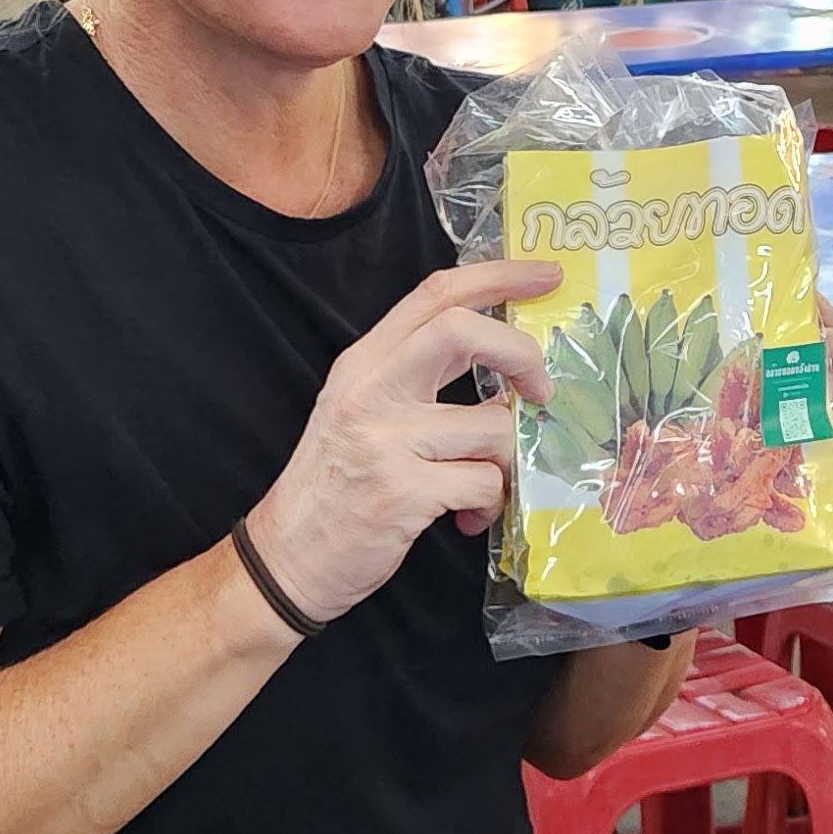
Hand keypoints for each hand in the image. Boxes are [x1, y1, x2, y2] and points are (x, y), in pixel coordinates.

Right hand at [245, 259, 559, 626]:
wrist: (287, 557)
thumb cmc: (335, 484)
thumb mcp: (361, 410)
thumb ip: (417, 375)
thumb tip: (504, 358)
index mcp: (364, 362)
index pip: (435, 295)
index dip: (498, 277)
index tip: (545, 276)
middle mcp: (371, 390)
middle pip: (462, 330)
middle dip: (520, 353)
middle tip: (541, 389)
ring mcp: (386, 440)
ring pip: (492, 424)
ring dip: (506, 461)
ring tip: (483, 486)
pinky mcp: (403, 492)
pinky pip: (484, 482)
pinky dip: (490, 502)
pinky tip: (467, 517)